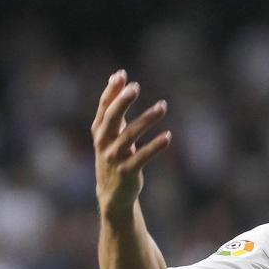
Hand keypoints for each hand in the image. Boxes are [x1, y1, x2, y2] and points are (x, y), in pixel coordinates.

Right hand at [92, 70, 171, 217]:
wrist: (112, 193)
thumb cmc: (114, 156)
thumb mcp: (110, 133)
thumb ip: (114, 109)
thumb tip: (119, 78)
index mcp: (100, 131)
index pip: (104, 107)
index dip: (111, 91)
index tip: (121, 75)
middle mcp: (104, 142)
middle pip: (112, 119)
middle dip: (122, 102)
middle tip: (135, 87)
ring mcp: (114, 158)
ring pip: (130, 136)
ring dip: (146, 119)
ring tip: (162, 106)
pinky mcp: (127, 171)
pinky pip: (142, 157)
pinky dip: (155, 146)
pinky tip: (168, 136)